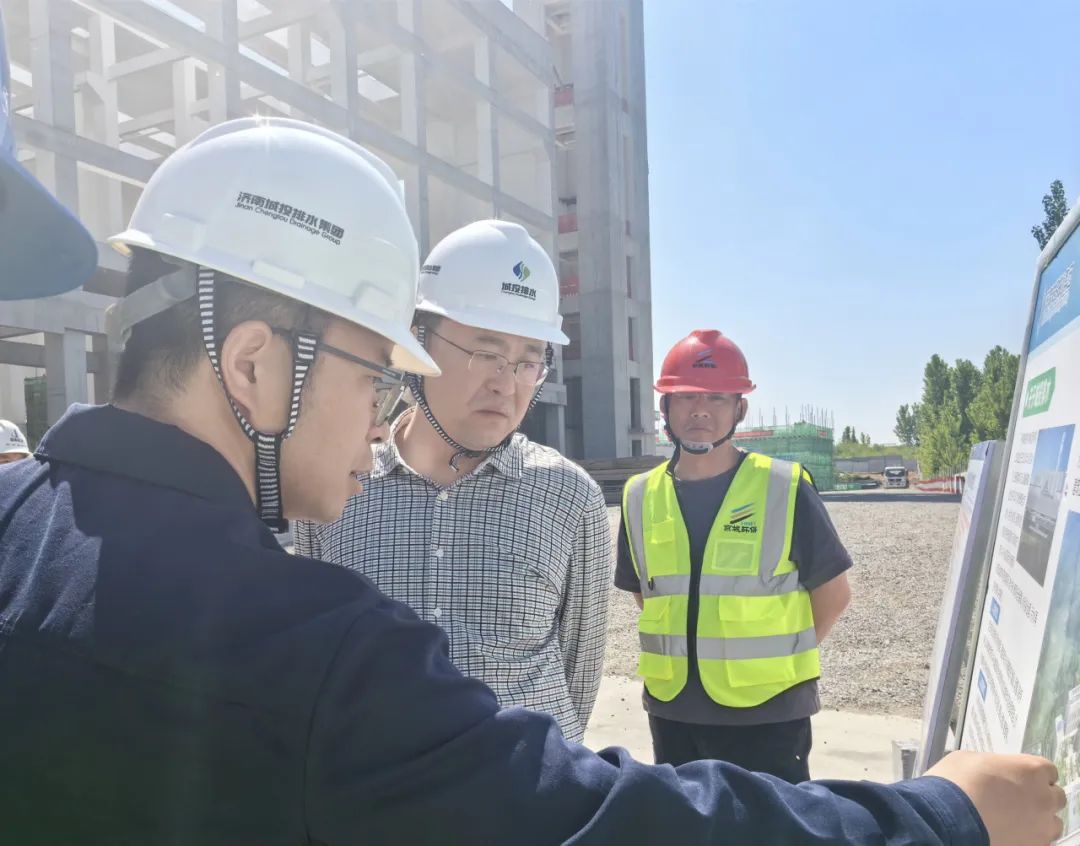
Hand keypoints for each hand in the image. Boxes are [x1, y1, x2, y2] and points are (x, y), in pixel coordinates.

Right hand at [926, 751, 1065, 844]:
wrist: (948, 817)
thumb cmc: (955, 784)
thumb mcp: (970, 759)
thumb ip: (993, 764)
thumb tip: (992, 771)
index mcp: (1031, 769)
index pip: (1048, 770)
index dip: (1033, 774)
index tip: (1021, 778)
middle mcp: (1043, 797)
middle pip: (1056, 796)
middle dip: (1040, 796)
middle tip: (1019, 799)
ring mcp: (1042, 825)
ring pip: (1052, 823)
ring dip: (1038, 819)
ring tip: (1013, 820)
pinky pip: (1040, 841)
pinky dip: (1028, 837)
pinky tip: (1008, 832)